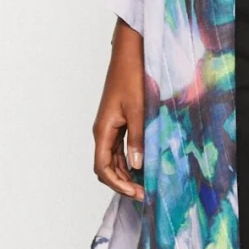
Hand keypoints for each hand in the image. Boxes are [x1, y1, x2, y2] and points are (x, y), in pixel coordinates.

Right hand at [93, 20, 144, 198]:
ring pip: (113, 161)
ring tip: (145, 185)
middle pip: (106, 168)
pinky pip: (119, 150)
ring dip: (126, 175)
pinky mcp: (118, 124)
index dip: (117, 184)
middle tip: (145, 194)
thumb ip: (138, 139)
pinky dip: (128, 162)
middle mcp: (103, 132)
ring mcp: (109, 129)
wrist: (128, 55)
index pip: (103, 168)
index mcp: (103, 130)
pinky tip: (143, 167)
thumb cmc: (131, 78)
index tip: (136, 192)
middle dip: (122, 184)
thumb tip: (136, 166)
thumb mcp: (138, 110)